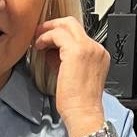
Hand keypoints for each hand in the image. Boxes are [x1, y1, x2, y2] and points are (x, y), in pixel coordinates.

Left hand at [33, 16, 108, 135]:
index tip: (48, 40)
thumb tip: (52, 52)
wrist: (84, 113)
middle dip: (54, 25)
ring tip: (37, 41)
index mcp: (99, 55)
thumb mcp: (73, 75)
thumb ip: (65, 61)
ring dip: (48, 31)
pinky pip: (58, 35)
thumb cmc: (79, 103)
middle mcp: (96, 48)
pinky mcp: (76, 51)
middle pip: (73, 23)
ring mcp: (88, 48)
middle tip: (40, 32)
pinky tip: (39, 46)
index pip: (79, 35)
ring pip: (66, 25)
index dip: (61, 35)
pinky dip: (46, 37)